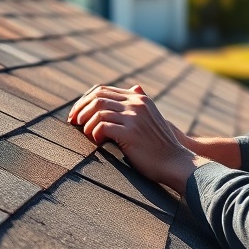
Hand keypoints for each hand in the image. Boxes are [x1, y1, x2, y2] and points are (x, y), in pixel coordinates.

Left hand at [67, 84, 207, 191]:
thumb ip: (141, 103)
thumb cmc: (160, 144)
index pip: (103, 90)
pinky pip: (102, 126)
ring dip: (86, 122)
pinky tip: (96, 140)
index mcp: (139, 98)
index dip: (85, 100)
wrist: (175, 161)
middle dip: (80, 108)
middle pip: (97, 97)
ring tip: (85, 133)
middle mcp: (136, 103)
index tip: (76, 112)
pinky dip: (94, 132)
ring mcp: (134, 117)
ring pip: (98, 110)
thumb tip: (135, 87)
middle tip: (73, 121)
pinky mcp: (130, 132)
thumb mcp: (153, 117)